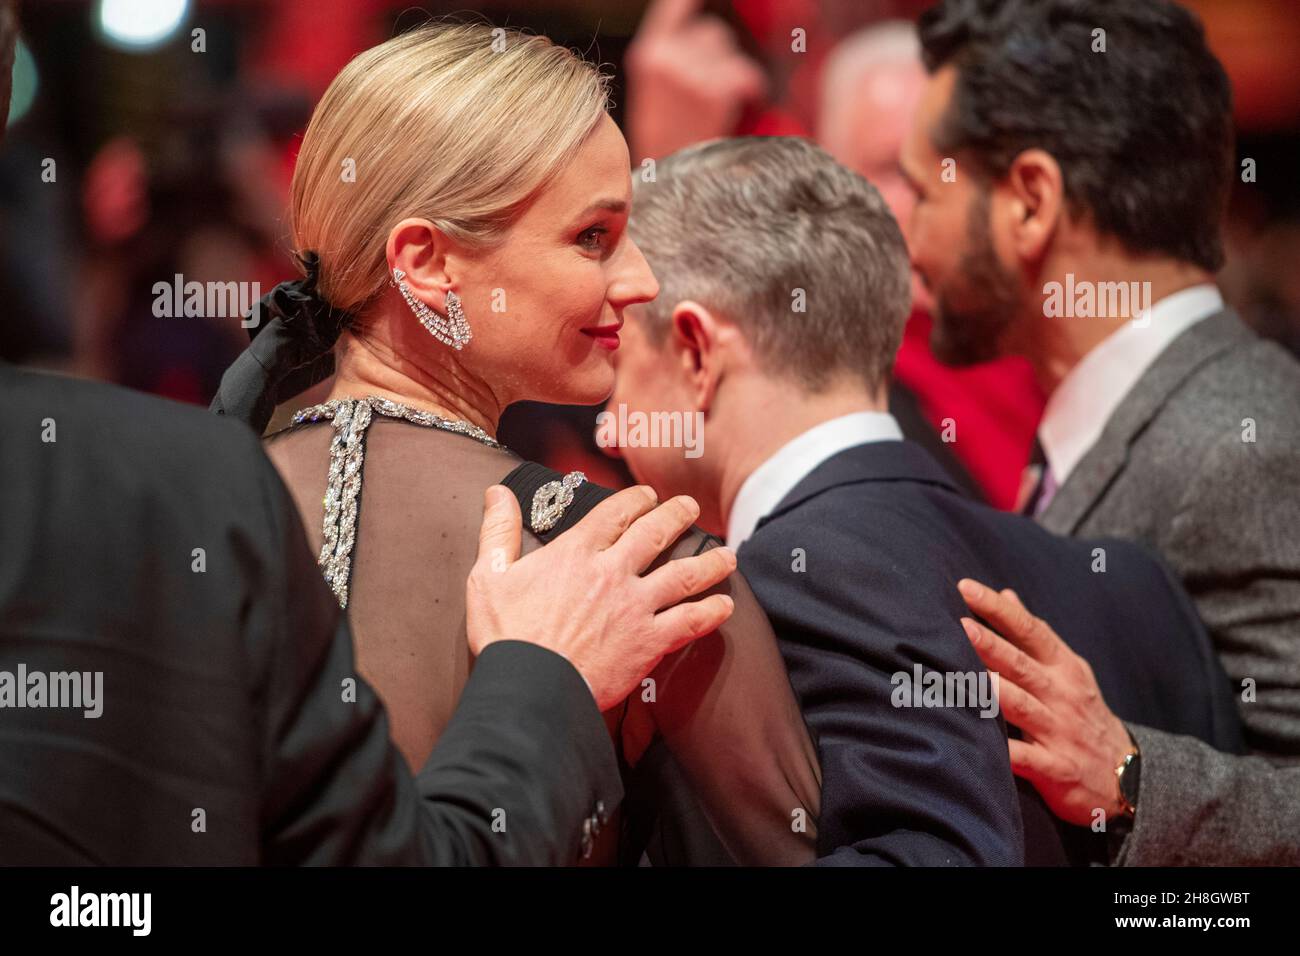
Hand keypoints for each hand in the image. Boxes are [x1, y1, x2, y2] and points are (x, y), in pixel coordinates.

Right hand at [468, 484, 736, 710]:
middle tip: (690, 507)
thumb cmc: (506, 635)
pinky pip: (689, 622)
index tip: (648, 495)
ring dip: (709, 561)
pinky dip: (711, 612)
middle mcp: (612, 572)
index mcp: (576, 553)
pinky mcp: (649, 642)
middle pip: (656, 534)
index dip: (635, 499)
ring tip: (726, 554)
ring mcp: (635, 606)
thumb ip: (497, 530)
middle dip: (677, 515)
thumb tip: (497, 492)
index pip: (615, 513)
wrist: (530, 687)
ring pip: (683, 574)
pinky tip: (725, 607)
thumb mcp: (489, 575)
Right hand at [625, 0, 766, 161]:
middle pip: (712, 32)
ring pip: (730, 53)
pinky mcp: (715, 91)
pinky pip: (744, 73)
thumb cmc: (665, 135)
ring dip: (732, 73)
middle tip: (710, 89)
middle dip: (718, 56)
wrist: (668, 177)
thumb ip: (670, 52)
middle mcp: (667, 58)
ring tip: (717, 103)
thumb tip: (700, 21)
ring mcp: (692, 74)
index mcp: (648, 54)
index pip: (674, 5)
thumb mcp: (654, 87)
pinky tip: (740, 101)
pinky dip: (749, 85)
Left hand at [957, 578, 1133, 825]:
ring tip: (963, 675)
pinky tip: (981, 745)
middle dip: (991, 645)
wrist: (1127, 775)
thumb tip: (1005, 595)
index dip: (1000, 610)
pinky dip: (1006, 753)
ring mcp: (1061, 732)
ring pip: (1023, 707)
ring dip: (994, 692)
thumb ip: (1034, 636)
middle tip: (960, 625)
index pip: (1031, 630)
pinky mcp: (1057, 768)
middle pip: (1022, 666)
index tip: (966, 588)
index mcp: (1064, 667)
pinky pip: (1028, 759)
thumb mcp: (1067, 669)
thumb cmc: (1082, 713)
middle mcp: (1063, 695)